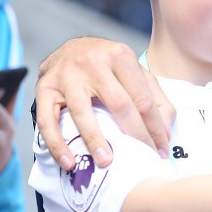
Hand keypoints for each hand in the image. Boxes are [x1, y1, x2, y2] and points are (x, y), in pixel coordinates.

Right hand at [35, 37, 173, 169]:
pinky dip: (58, 144)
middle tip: (142, 158)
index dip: (155, 127)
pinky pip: (49, 120)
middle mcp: (93, 62)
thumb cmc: (105, 65)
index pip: (143, 98)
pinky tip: (69, 162)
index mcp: (120, 55)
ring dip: (95, 140)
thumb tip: (167, 130)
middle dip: (134, 135)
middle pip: (119, 104)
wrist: (67, 49)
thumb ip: (154, 96)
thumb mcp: (133, 71)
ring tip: (106, 162)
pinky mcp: (44, 88)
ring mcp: (67, 74)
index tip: (161, 149)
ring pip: (83, 111)